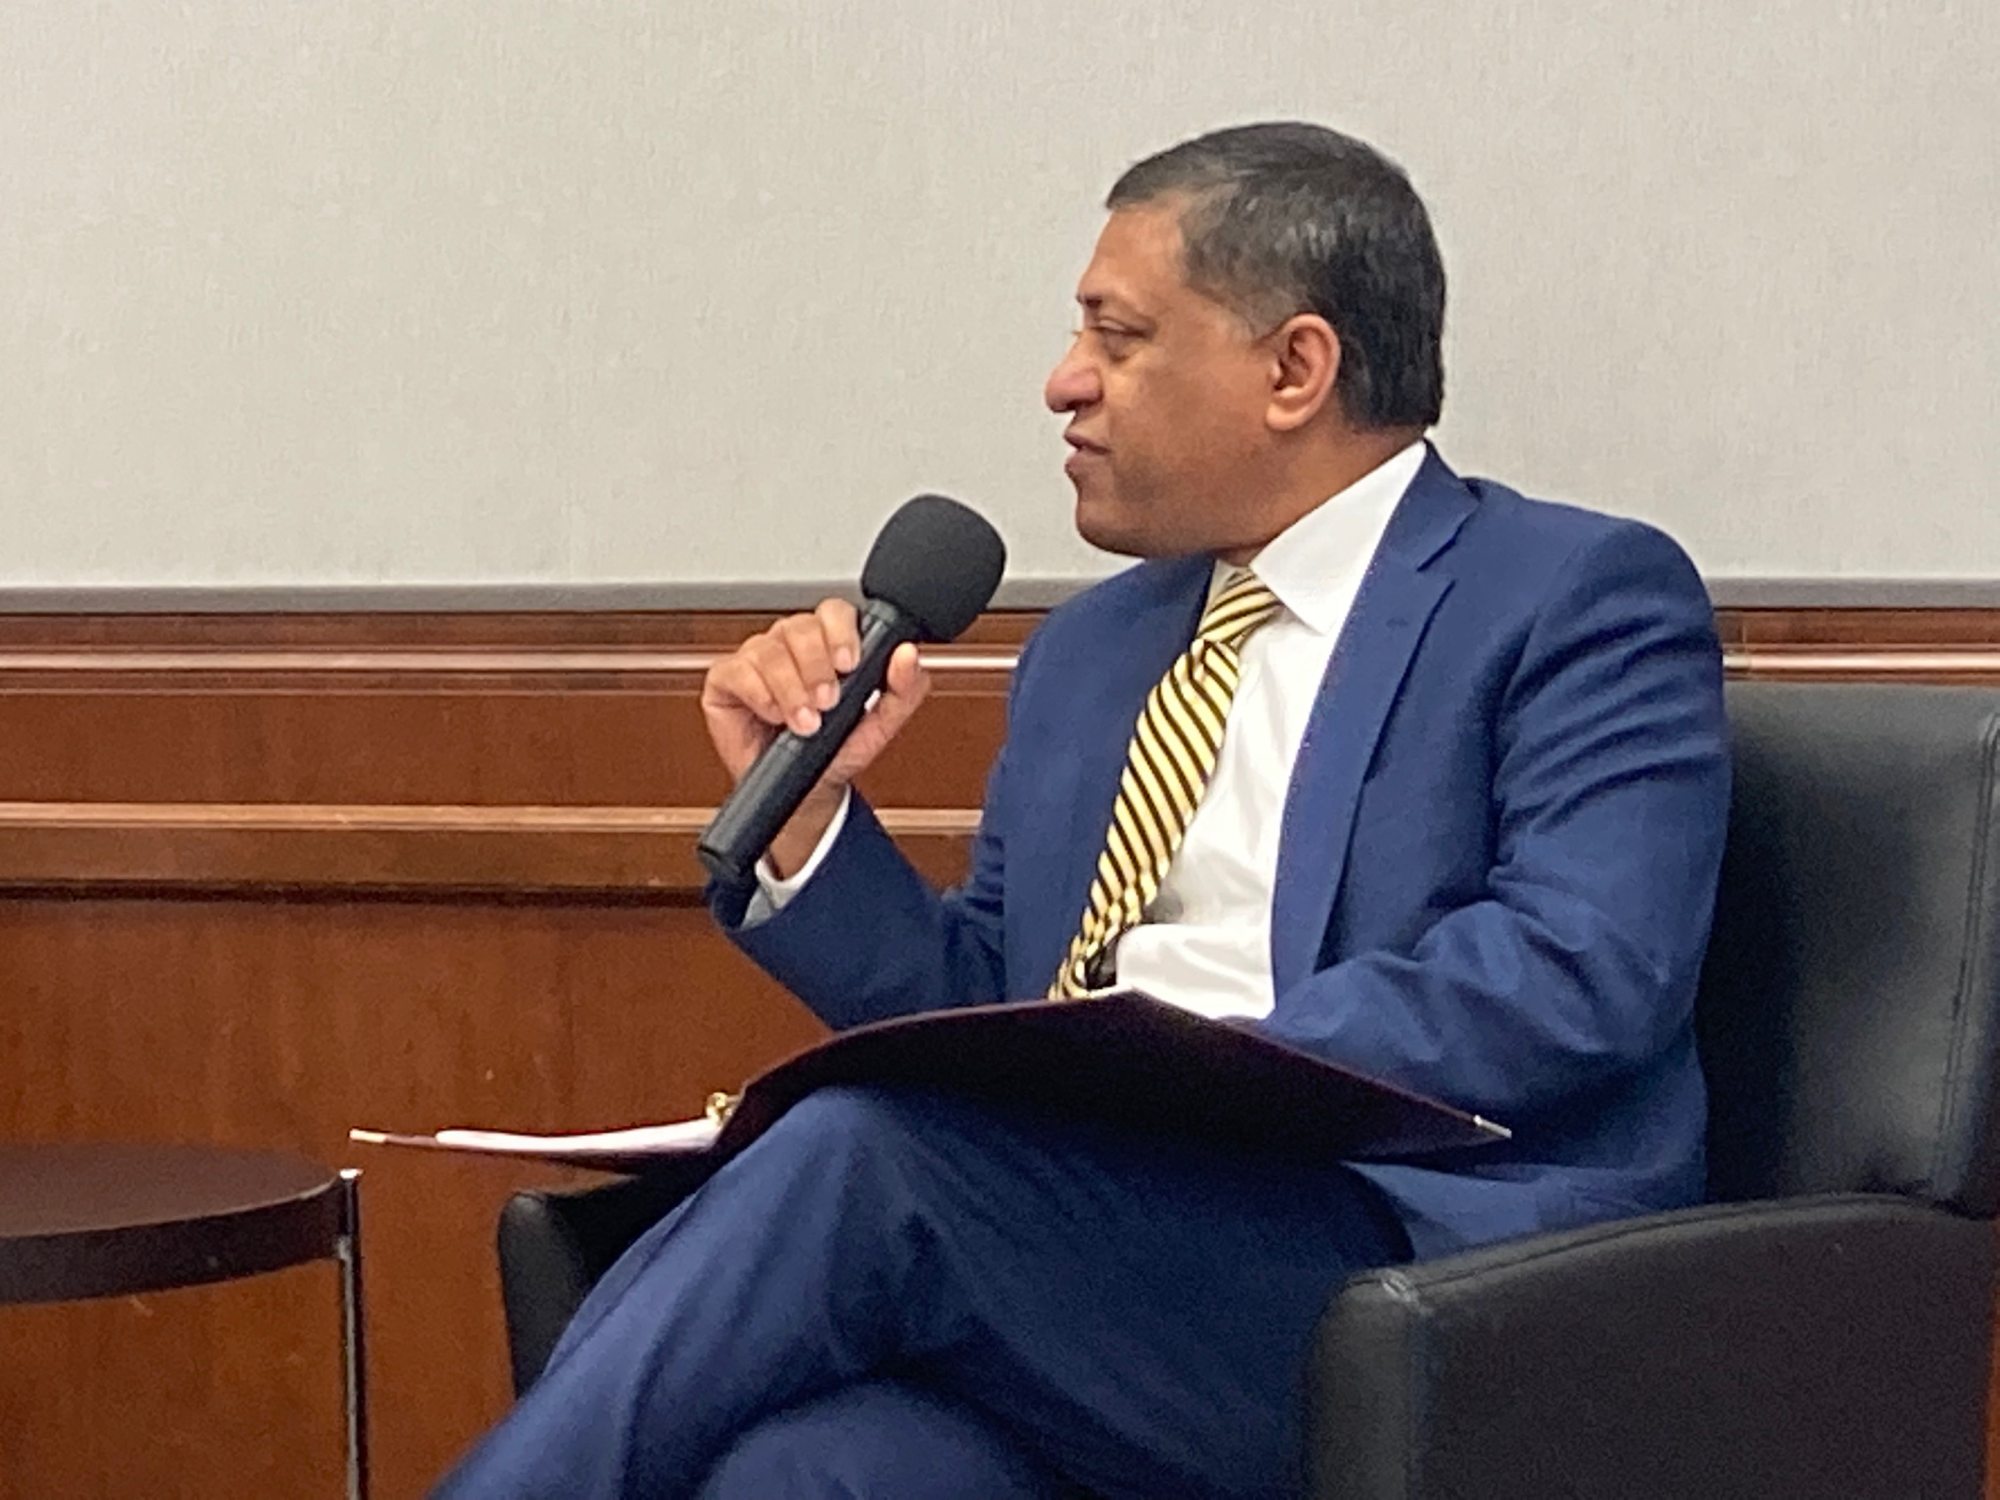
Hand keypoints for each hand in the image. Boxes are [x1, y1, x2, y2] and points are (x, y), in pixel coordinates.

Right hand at [700, 598, 932, 874]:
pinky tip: (774, 714)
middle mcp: (791, 645)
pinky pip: (736, 671)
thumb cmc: (839, 749)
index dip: (841, 631)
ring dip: (791, 688)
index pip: (834, 612)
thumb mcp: (882, 722)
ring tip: (804, 721)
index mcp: (829, 643)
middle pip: (799, 627)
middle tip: (827, 702)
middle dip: (816, 666)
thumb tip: (908, 654)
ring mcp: (757, 660)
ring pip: (769, 650)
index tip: (849, 663)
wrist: (808, 790)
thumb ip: (904, 687)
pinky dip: (758, 694)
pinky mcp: (727, 680)